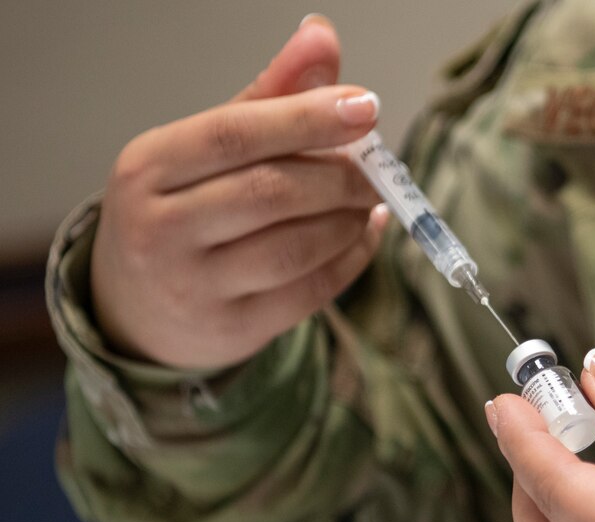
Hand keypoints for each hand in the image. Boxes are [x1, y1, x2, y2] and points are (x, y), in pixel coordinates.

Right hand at [91, 15, 387, 367]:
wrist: (136, 308)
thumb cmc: (182, 210)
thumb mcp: (206, 149)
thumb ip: (268, 96)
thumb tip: (322, 36)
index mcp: (149, 168)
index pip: (233, 134)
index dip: (306, 118)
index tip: (365, 107)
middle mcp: (161, 230)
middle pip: (271, 193)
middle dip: (340, 176)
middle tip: (377, 168)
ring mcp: (194, 287)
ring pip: (296, 247)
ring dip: (350, 219)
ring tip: (369, 200)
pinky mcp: (233, 330)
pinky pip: (311, 292)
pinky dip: (352, 258)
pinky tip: (365, 233)